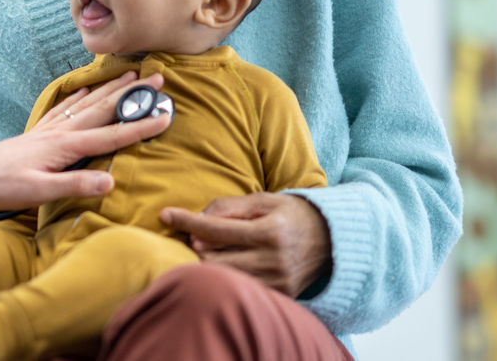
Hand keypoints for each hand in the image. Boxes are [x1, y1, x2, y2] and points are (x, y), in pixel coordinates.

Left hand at [0, 72, 170, 218]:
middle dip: (131, 94)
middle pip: (103, 108)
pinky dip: (78, 97)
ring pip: (86, 104)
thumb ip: (75, 185)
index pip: (111, 135)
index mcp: (65, 146)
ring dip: (110, 90)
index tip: (166, 116)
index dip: (140, 127)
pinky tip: (84, 91)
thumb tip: (110, 181)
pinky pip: (64, 109)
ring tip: (129, 75)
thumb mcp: (40, 192)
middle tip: (156, 78)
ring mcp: (48, 130)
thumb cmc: (2, 187)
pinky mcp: (37, 133)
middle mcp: (60, 132)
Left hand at [159, 192, 331, 297]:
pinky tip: (222, 263)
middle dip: (194, 245)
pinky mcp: (280, 295)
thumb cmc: (290, 213)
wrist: (332, 239)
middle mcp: (273, 260)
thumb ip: (228, 207)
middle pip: (214, 258)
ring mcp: (277, 282)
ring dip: (206, 262)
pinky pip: (241, 287)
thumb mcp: (262, 200)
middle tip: (187, 234)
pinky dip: (226, 276)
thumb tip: (196, 223)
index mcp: (268, 232)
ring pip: (223, 276)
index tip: (164, 215)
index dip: (186, 221)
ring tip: (203, 248)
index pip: (215, 229)